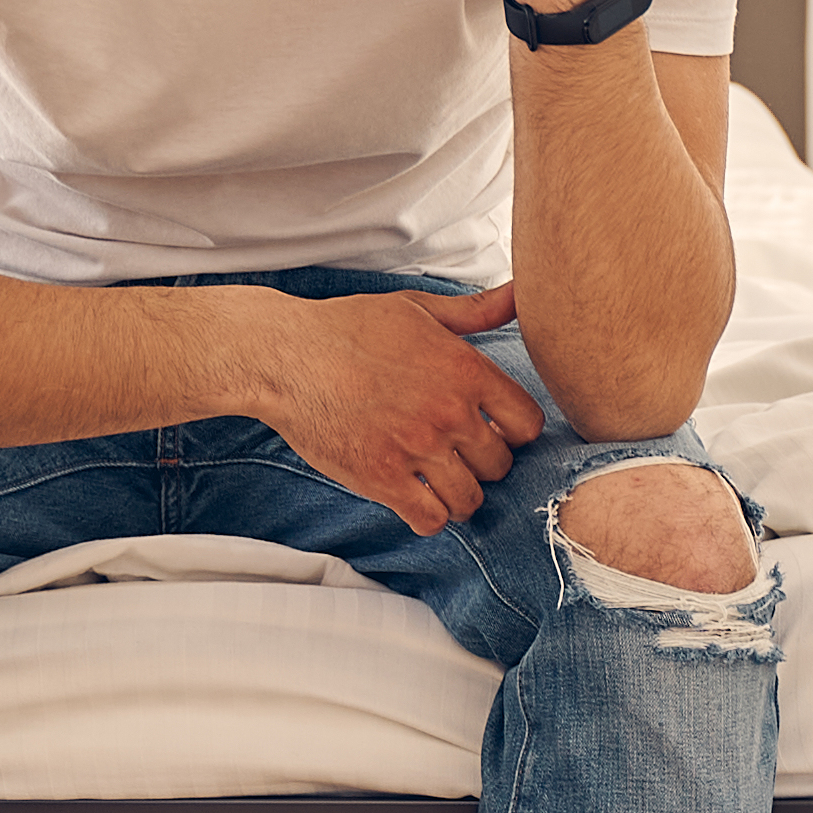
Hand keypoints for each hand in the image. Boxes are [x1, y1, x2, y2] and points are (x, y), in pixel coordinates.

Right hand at [249, 282, 544, 533]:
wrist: (285, 356)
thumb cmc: (349, 329)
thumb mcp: (418, 309)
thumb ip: (476, 310)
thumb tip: (520, 293)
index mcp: (465, 370)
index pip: (527, 424)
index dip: (513, 432)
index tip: (492, 431)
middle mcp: (448, 412)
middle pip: (499, 465)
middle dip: (483, 464)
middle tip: (458, 456)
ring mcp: (416, 448)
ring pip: (469, 499)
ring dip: (457, 495)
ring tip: (438, 481)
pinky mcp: (382, 478)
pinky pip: (430, 519)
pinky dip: (429, 517)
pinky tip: (416, 499)